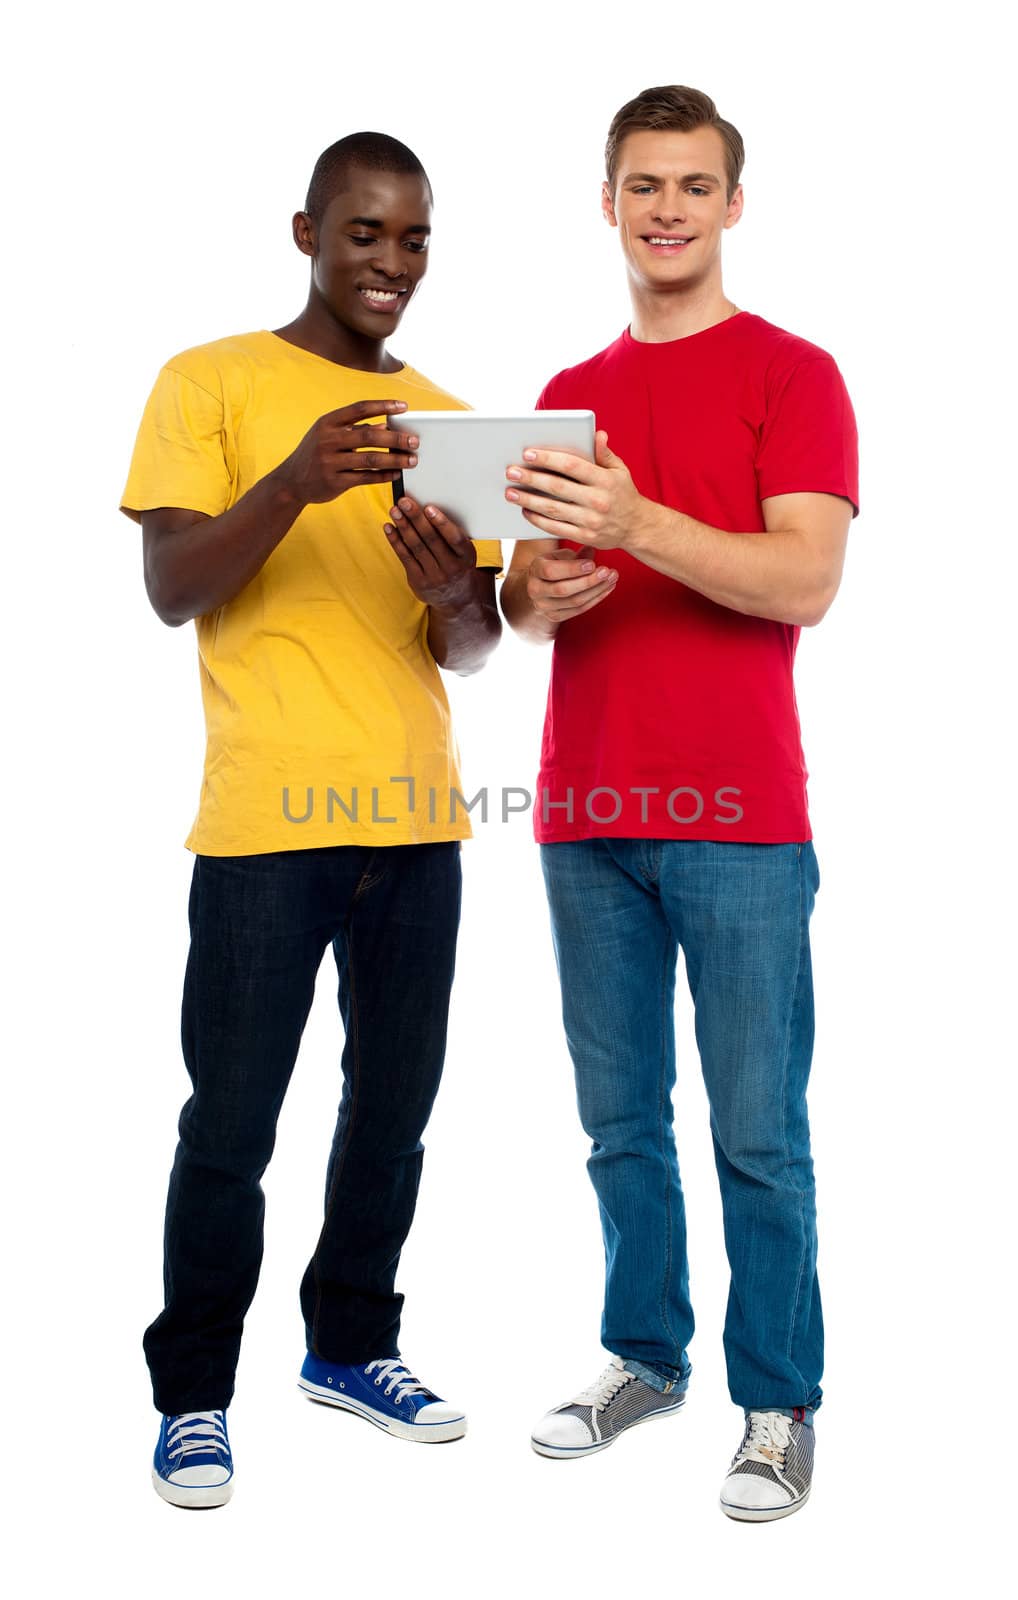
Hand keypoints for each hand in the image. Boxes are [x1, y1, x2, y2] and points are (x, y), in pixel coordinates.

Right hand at [274, 400, 418, 505]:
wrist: (290, 482)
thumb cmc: (316, 454)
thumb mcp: (328, 436)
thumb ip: (354, 429)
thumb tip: (386, 427)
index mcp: (327, 422)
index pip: (360, 408)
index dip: (383, 406)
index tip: (404, 407)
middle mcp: (328, 440)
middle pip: (369, 435)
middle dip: (396, 438)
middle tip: (414, 441)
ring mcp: (330, 461)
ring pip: (370, 459)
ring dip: (395, 460)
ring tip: (412, 460)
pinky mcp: (334, 481)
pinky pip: (365, 478)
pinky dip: (383, 476)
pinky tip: (396, 474)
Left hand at [383, 495, 478, 607]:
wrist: (457, 599)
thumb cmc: (458, 564)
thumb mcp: (464, 552)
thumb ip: (451, 535)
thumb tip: (427, 508)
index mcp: (466, 557)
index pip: (454, 538)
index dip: (442, 523)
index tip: (428, 507)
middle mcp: (451, 568)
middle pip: (431, 540)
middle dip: (416, 518)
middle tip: (404, 501)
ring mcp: (434, 577)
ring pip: (416, 547)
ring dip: (403, 527)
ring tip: (394, 510)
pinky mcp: (419, 582)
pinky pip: (405, 558)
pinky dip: (396, 541)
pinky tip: (389, 527)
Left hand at [505, 430, 647, 548]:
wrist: (637, 527)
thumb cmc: (623, 493)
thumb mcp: (620, 470)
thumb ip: (604, 453)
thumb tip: (596, 434)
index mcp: (605, 480)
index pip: (572, 466)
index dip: (548, 458)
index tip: (528, 453)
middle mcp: (598, 500)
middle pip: (558, 487)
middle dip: (531, 479)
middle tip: (511, 472)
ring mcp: (591, 521)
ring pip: (553, 509)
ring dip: (529, 500)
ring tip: (510, 493)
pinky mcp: (585, 536)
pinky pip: (556, 528)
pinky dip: (538, 520)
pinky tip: (525, 510)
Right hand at [523, 543, 617, 620]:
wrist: (540, 586)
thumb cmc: (553, 566)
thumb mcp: (560, 556)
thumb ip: (576, 554)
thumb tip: (591, 548)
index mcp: (535, 570)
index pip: (551, 571)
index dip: (572, 569)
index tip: (592, 564)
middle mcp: (535, 590)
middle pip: (563, 589)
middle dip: (588, 581)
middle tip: (606, 572)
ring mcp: (544, 606)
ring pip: (574, 601)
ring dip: (596, 590)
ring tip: (611, 578)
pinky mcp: (554, 616)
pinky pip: (579, 610)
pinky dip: (595, 599)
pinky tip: (607, 589)